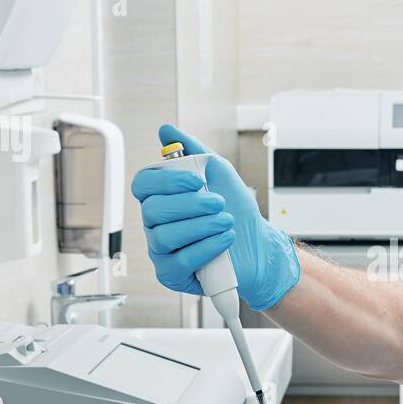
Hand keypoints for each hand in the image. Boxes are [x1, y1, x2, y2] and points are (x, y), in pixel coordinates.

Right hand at [130, 123, 299, 309]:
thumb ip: (192, 151)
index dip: (166, 180)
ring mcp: (161, 250)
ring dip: (202, 225)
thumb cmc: (236, 211)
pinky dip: (206, 247)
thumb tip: (166, 130)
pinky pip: (179, 260)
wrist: (259, 245)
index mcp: (162, 197)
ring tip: (226, 222)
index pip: (143, 184)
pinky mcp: (172, 273)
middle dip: (191, 204)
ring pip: (164, 236)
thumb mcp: (219, 173)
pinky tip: (224, 239)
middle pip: (152, 210)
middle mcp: (156, 223)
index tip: (197, 180)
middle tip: (219, 203)